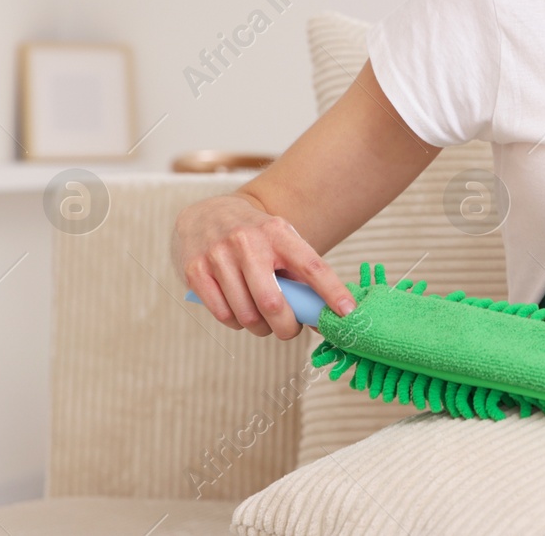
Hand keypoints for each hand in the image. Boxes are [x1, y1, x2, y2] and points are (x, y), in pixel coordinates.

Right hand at [171, 192, 355, 340]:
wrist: (209, 214)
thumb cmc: (256, 238)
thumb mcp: (282, 243)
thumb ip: (302, 278)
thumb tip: (325, 320)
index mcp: (279, 233)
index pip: (312, 265)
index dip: (332, 291)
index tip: (348, 313)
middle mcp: (248, 241)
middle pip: (273, 303)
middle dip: (286, 327)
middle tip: (289, 330)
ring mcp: (218, 255)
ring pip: (246, 314)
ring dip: (259, 328)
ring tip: (262, 320)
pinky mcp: (195, 270)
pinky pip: (222, 314)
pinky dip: (235, 323)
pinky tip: (239, 313)